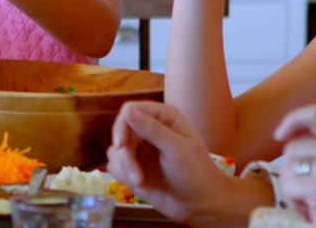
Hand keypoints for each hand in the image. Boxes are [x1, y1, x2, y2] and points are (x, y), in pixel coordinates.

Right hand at [107, 101, 241, 225]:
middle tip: (136, 177)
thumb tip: (127, 111)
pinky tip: (143, 187)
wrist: (201, 206)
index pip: (130, 110)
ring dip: (126, 169)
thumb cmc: (197, 174)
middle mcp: (149, 130)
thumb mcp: (177, 149)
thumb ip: (152, 129)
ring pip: (115, 151)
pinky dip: (125, 177)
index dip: (122, 126)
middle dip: (126, 157)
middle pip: (120, 133)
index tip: (120, 145)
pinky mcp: (134, 167)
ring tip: (142, 184)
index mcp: (164, 118)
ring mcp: (141, 149)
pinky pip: (115, 166)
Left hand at [274, 104, 315, 227]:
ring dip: (293, 188)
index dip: (292, 119)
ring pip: (287, 167)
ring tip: (314, 202)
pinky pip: (288, 186)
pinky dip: (293, 202)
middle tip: (312, 192)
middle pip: (292, 147)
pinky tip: (312, 211)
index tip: (279, 135)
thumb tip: (287, 133)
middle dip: (292, 171)